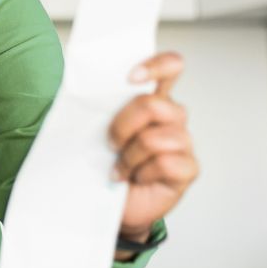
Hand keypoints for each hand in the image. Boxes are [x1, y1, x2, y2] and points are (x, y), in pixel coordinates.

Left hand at [108, 51, 198, 238]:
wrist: (107, 202)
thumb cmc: (103, 161)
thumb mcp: (94, 128)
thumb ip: (99, 105)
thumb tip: (78, 84)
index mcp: (153, 98)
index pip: (170, 67)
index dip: (156, 65)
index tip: (131, 77)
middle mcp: (172, 116)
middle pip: (153, 104)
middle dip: (122, 126)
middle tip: (110, 144)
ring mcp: (183, 142)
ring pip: (155, 138)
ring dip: (129, 156)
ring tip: (121, 168)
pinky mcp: (188, 168)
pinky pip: (166, 163)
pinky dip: (143, 173)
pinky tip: (137, 179)